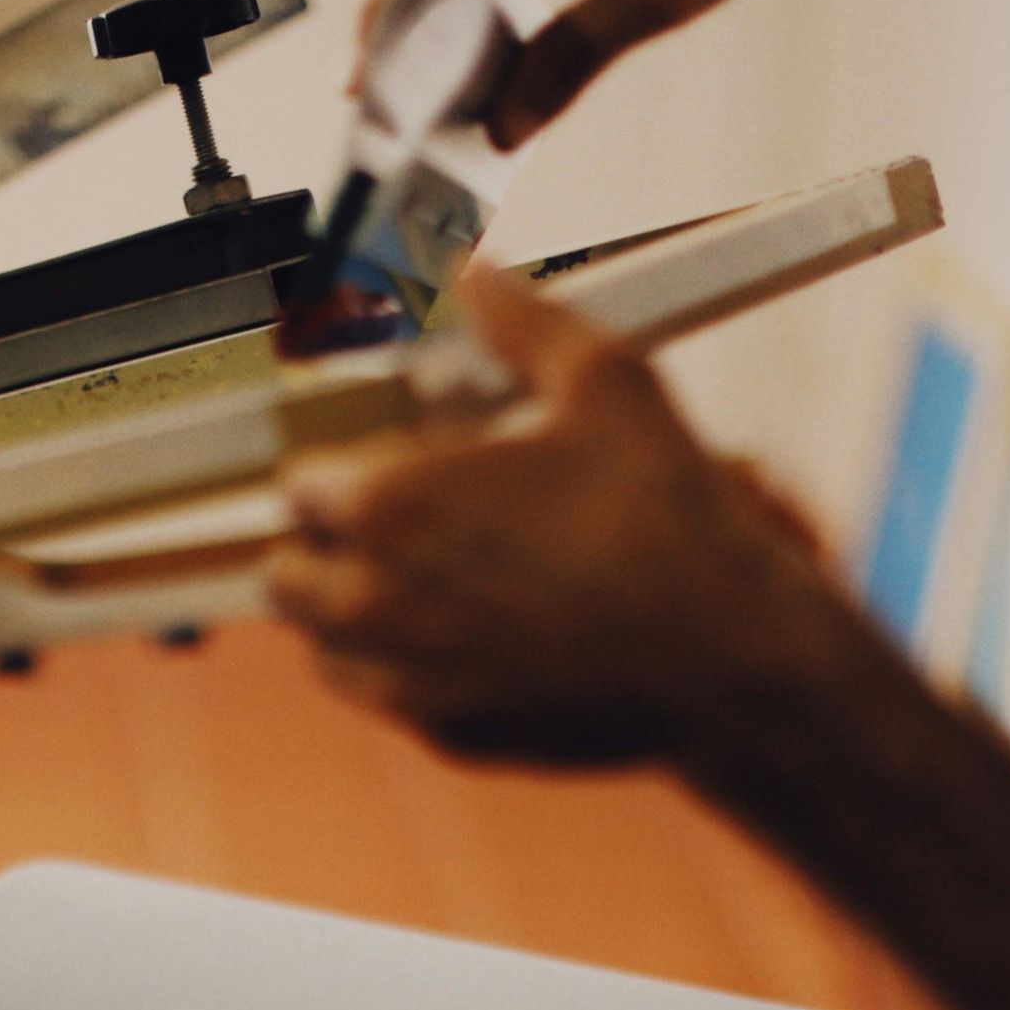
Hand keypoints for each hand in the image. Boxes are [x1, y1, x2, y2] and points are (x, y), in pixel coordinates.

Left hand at [267, 258, 864, 768]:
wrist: (723, 655)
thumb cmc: (665, 518)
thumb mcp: (603, 381)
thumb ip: (521, 321)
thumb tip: (478, 272)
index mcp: (387, 506)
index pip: (300, 485)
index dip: (339, 471)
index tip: (378, 467)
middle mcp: (372, 602)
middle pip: (286, 575)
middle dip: (323, 547)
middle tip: (384, 529)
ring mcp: (405, 681)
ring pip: (322, 649)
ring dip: (348, 616)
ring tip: (415, 586)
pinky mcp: (445, 737)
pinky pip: (384, 701)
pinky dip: (401, 672)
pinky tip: (461, 639)